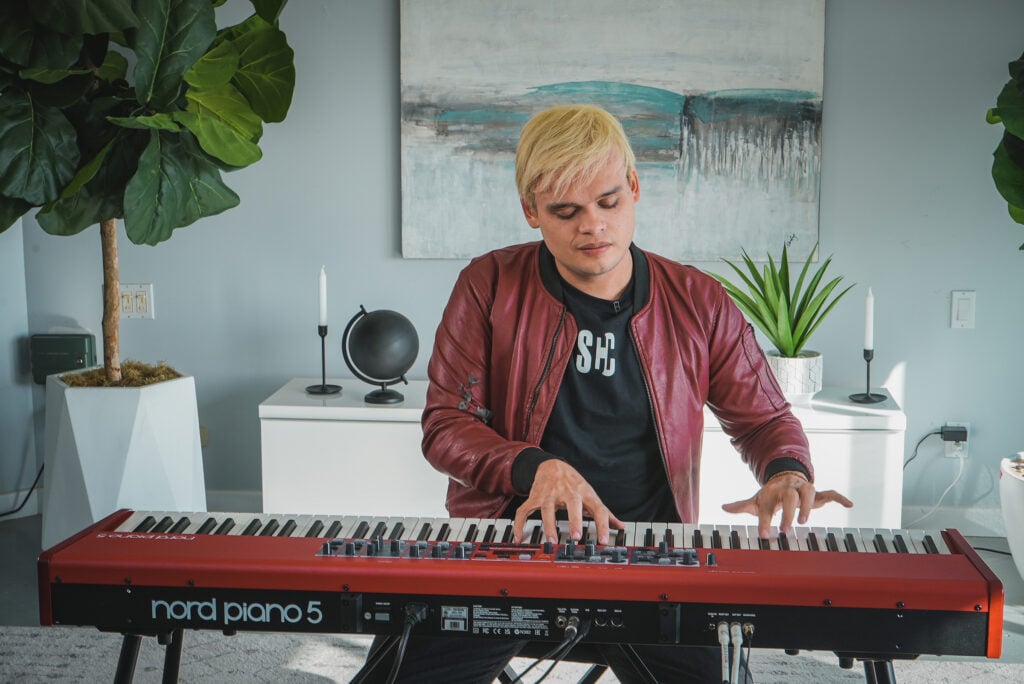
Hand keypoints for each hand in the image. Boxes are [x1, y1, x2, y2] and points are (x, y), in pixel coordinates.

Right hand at [513, 459, 623, 544]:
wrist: (551, 465)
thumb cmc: (573, 483)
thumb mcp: (590, 494)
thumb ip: (604, 512)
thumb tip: (620, 526)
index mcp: (584, 493)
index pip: (598, 508)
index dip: (602, 524)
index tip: (604, 540)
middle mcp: (567, 492)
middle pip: (572, 503)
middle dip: (575, 519)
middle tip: (576, 536)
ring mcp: (549, 495)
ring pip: (547, 508)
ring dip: (549, 525)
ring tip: (552, 540)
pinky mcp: (534, 498)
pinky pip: (524, 511)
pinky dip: (520, 524)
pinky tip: (520, 537)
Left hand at [721, 471, 852, 538]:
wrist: (785, 476)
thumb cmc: (771, 493)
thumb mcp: (755, 500)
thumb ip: (741, 505)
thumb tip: (723, 507)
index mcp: (772, 492)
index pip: (767, 507)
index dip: (765, 521)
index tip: (765, 535)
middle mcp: (788, 488)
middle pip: (789, 497)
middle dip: (787, 513)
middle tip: (785, 530)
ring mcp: (803, 488)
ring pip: (808, 492)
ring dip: (807, 506)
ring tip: (804, 521)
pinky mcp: (817, 492)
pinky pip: (830, 493)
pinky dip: (840, 498)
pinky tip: (849, 504)